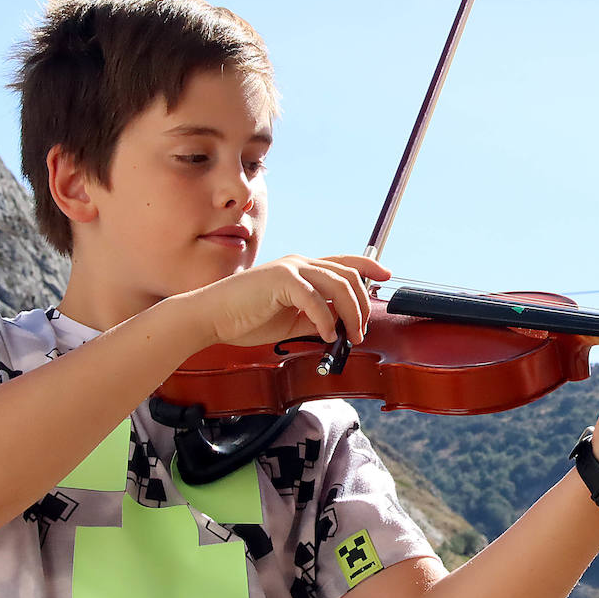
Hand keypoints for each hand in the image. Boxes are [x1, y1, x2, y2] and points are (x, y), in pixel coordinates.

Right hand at [184, 254, 391, 349]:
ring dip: (351, 313)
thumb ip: (315, 317)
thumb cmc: (246, 318)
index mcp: (302, 269)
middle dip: (363, 305)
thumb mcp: (290, 319)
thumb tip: (340, 325)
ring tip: (349, 336)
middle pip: (348, 275)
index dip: (369, 266)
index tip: (386, 276)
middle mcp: (299, 263)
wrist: (212, 317)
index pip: (344, 262)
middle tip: (361, 332)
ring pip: (338, 285)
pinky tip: (325, 334)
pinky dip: (325, 319)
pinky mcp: (280, 280)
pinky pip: (314, 299)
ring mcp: (290, 269)